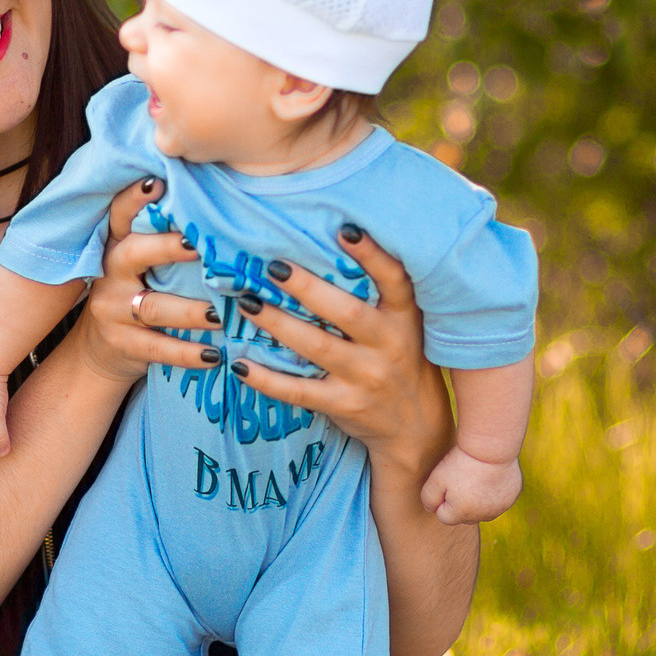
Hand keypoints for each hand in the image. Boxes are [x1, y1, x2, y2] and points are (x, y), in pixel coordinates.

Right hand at [71, 178, 216, 385]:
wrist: (99, 352)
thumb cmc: (135, 295)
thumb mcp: (137, 264)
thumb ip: (162, 238)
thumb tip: (216, 209)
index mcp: (116, 246)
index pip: (120, 215)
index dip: (133, 198)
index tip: (157, 183)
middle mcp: (110, 274)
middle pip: (134, 254)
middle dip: (167, 247)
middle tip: (200, 246)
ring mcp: (113, 310)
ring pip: (154, 308)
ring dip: (191, 311)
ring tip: (222, 314)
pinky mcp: (123, 344)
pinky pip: (159, 348)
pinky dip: (188, 353)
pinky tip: (214, 355)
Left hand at [229, 228, 452, 475]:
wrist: (415, 426)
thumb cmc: (402, 358)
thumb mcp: (404, 324)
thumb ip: (378, 293)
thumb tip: (332, 243)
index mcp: (404, 317)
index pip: (394, 280)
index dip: (372, 255)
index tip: (345, 229)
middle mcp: (389, 345)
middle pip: (346, 312)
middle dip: (307, 288)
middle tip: (272, 266)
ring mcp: (366, 377)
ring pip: (316, 347)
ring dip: (278, 323)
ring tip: (247, 303)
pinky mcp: (344, 405)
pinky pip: (299, 391)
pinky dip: (267, 379)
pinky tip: (239, 364)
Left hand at [420, 446, 522, 525]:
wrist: (492, 447)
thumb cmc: (461, 462)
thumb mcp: (436, 479)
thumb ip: (428, 499)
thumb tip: (432, 510)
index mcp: (463, 514)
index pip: (445, 516)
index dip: (443, 498)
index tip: (448, 481)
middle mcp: (483, 516)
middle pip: (464, 516)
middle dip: (460, 503)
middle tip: (462, 478)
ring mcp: (500, 508)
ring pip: (482, 510)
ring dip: (477, 500)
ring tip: (475, 477)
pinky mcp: (511, 497)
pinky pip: (498, 501)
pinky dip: (493, 492)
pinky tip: (490, 476)